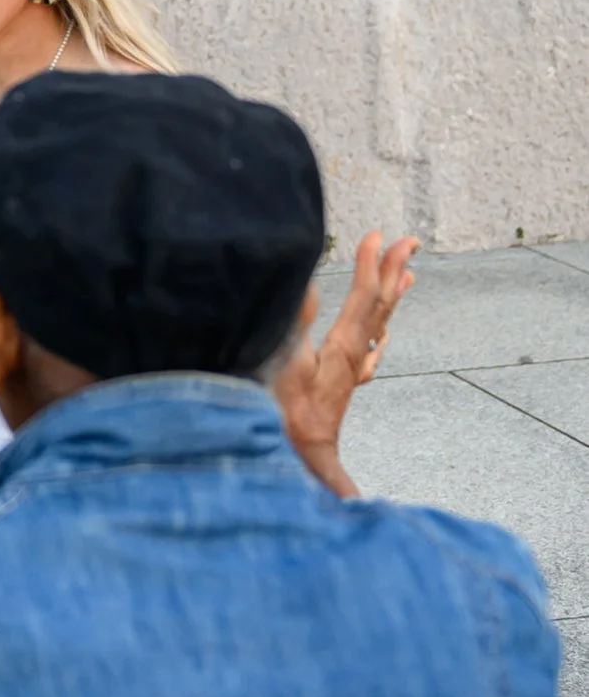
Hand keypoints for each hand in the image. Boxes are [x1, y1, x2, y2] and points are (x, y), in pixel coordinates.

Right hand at [274, 230, 418, 497]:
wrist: (302, 461)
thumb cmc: (289, 418)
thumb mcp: (286, 368)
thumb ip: (296, 327)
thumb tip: (308, 287)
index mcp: (343, 348)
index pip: (364, 298)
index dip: (371, 265)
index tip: (379, 235)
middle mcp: (355, 356)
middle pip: (381, 306)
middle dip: (392, 270)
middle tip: (409, 241)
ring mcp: (352, 370)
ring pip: (380, 325)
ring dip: (392, 296)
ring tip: (408, 273)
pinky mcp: (344, 383)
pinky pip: (371, 350)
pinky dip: (380, 331)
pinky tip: (383, 334)